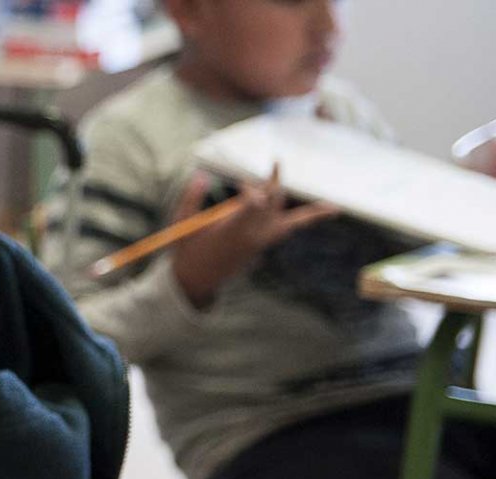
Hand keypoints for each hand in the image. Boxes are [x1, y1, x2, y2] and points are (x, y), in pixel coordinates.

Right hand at [170, 165, 339, 306]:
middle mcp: (252, 236)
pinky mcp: (262, 245)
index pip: (258, 204)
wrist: (195, 281)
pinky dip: (306, 219)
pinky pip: (287, 228)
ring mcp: (260, 242)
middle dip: (272, 185)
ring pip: (290, 221)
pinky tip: (330, 210)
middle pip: (274, 205)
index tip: (238, 184)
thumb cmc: (187, 251)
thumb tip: (200, 175)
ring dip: (304, 210)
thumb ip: (190, 199)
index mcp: (233, 231)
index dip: (253, 190)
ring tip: (324, 202)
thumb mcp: (181, 225)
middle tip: (272, 166)